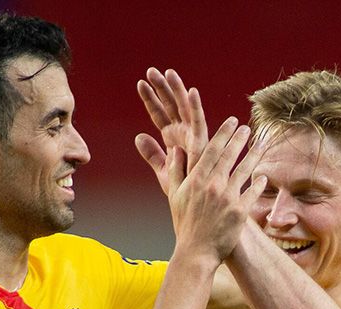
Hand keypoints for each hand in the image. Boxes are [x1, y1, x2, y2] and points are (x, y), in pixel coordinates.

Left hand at [134, 68, 207, 194]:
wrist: (199, 206)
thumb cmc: (185, 191)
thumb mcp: (164, 171)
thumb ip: (152, 154)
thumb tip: (138, 136)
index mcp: (173, 138)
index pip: (158, 114)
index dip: (150, 100)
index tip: (140, 83)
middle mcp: (183, 133)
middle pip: (170, 106)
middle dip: (162, 88)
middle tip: (151, 70)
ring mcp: (193, 136)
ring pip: (183, 109)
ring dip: (176, 90)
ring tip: (167, 72)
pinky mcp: (202, 144)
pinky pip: (199, 122)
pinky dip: (196, 108)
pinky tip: (191, 91)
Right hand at [164, 117, 268, 261]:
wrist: (196, 252)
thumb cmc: (184, 225)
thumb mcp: (174, 196)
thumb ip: (176, 171)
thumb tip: (175, 150)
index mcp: (196, 180)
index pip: (212, 150)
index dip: (223, 134)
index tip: (231, 122)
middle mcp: (213, 186)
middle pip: (230, 156)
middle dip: (239, 139)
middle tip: (247, 128)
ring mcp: (228, 198)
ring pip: (245, 170)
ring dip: (254, 155)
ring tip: (261, 144)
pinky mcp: (240, 212)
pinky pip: (253, 192)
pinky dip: (259, 184)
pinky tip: (264, 177)